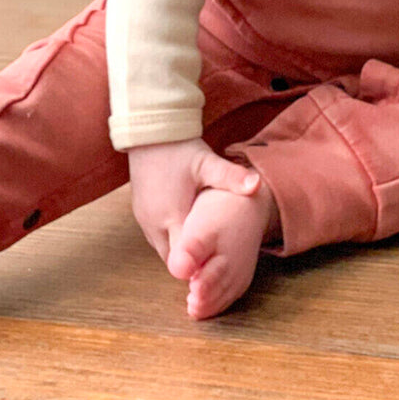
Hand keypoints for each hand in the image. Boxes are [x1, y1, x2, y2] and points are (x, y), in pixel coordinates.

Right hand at [127, 137, 259, 266]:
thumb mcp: (207, 162)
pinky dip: (173, 238)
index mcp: (172, 218)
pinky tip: (190, 229)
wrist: (148, 132)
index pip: (186, 260)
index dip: (202, 266)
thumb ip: (231, 177)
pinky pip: (158, 238)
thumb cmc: (178, 149)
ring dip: (183, 250)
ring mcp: (145, 221)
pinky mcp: (141, 215)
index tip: (219, 267)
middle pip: (175, 260)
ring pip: (165, 250)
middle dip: (194, 262)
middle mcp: (155, 225)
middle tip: (217, 258)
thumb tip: (257, 184)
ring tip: (206, 245)